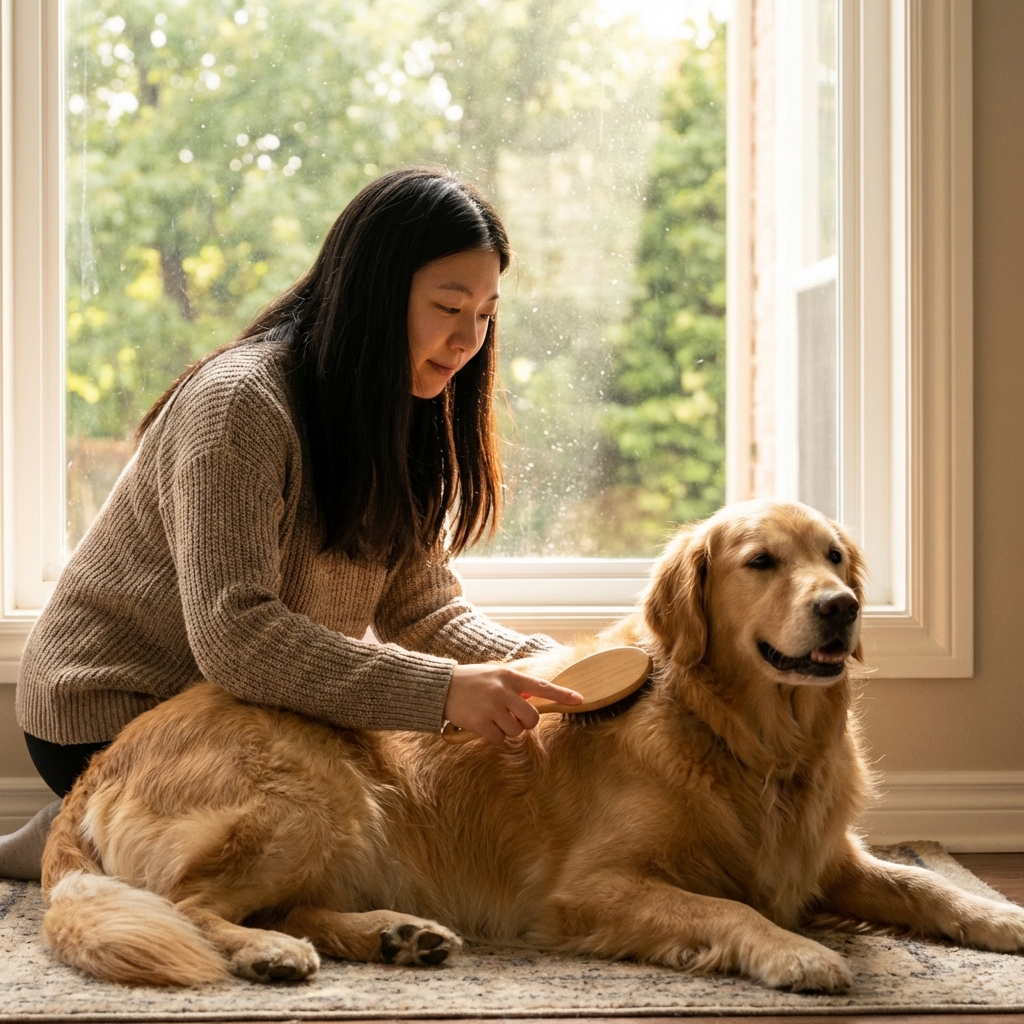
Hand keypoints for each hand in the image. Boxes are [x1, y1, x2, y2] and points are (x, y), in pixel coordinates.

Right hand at [443, 663, 582, 745]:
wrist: (441, 686)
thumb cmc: (472, 681)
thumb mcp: (495, 675)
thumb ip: (515, 686)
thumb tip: (534, 700)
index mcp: (510, 677)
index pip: (542, 686)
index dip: (562, 694)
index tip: (579, 699)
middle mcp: (503, 691)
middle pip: (532, 718)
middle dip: (526, 723)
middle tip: (514, 719)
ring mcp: (491, 708)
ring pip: (515, 731)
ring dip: (507, 730)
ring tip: (493, 719)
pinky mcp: (479, 723)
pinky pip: (498, 739)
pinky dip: (494, 737)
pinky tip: (483, 726)